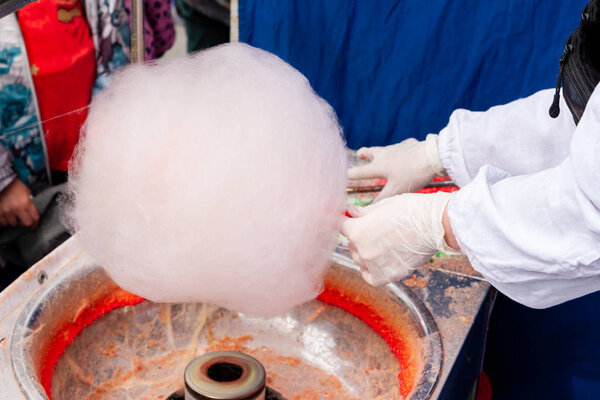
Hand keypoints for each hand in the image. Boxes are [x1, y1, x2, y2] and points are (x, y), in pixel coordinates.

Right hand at [0, 179, 38, 227]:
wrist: (2, 182)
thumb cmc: (15, 186)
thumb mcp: (27, 193)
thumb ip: (30, 204)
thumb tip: (32, 215)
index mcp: (26, 203)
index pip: (35, 218)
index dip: (36, 222)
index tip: (34, 224)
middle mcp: (17, 208)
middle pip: (26, 223)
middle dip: (26, 222)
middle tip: (23, 219)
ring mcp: (6, 211)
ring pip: (13, 223)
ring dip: (14, 220)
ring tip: (13, 214)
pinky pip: (3, 222)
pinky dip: (5, 220)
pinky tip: (6, 215)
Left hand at [341, 192, 459, 285]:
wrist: (435, 224)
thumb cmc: (410, 210)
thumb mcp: (382, 206)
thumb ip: (361, 213)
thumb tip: (349, 212)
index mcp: (357, 230)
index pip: (341, 227)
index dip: (347, 221)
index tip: (351, 219)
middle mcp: (362, 250)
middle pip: (350, 244)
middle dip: (358, 235)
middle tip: (375, 228)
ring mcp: (374, 265)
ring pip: (359, 259)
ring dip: (365, 252)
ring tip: (382, 242)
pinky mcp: (388, 276)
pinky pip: (370, 277)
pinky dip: (370, 271)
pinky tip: (376, 262)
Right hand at [348, 134, 445, 201]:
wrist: (433, 155)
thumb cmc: (413, 173)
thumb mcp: (396, 190)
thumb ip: (382, 200)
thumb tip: (367, 211)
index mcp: (379, 165)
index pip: (360, 172)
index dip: (349, 175)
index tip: (340, 177)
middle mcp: (386, 154)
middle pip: (371, 153)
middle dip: (364, 154)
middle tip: (359, 153)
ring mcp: (398, 148)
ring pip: (386, 149)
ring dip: (380, 151)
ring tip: (378, 152)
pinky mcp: (410, 145)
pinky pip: (403, 146)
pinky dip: (401, 149)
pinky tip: (405, 150)